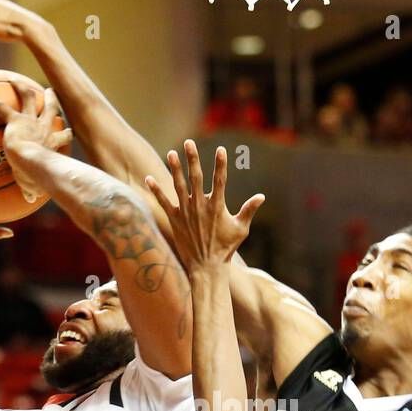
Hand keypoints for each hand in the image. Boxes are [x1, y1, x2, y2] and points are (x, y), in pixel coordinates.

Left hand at [0, 84, 71, 204]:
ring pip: (29, 97)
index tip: (67, 131)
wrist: (35, 166)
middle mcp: (45, 129)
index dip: (65, 134)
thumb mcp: (37, 184)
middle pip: (51, 110)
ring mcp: (32, 121)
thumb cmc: (38, 178)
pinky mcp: (16, 120)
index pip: (63, 137)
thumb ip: (32, 189)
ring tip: (13, 80)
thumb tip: (30, 199)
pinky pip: (0, 107)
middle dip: (51, 100)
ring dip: (21, 87)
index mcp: (53, 144)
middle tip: (49, 92)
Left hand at [145, 141, 263, 270]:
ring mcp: (186, 212)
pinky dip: (156, 190)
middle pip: (196, 178)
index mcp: (217, 206)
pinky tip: (149, 178)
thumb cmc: (226, 248)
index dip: (220, 164)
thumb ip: (249, 210)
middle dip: (193, 159)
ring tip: (172, 153)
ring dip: (175, 169)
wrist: (206, 267)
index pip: (220, 180)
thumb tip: (262, 196)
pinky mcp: (175, 220)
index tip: (221, 149)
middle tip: (189, 143)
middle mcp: (200, 206)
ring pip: (179, 186)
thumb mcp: (241, 229)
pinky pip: (163, 202)